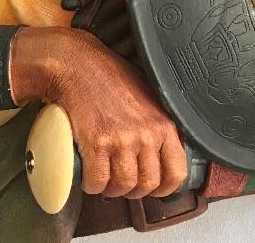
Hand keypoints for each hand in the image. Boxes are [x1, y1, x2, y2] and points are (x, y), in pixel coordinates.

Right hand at [46, 28, 186, 198]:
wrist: (78, 65)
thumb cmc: (110, 77)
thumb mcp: (148, 94)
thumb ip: (160, 122)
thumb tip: (166, 150)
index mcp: (164, 122)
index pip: (176, 173)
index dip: (163, 187)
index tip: (152, 187)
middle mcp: (147, 134)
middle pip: (147, 185)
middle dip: (133, 189)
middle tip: (121, 180)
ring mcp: (122, 140)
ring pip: (123, 187)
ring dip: (111, 188)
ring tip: (104, 177)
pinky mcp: (97, 144)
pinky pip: (98, 182)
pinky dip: (91, 184)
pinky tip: (88, 174)